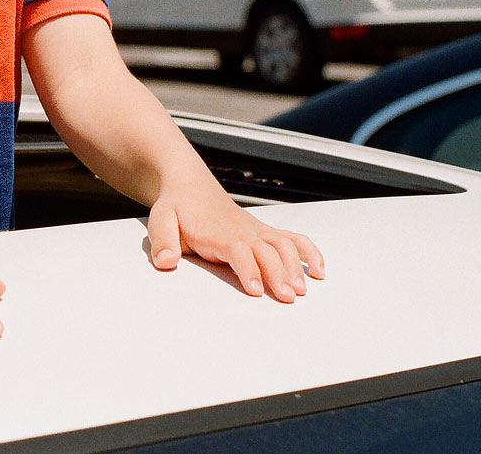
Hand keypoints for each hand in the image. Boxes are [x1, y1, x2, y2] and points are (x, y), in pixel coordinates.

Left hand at [147, 186, 324, 302]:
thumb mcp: (161, 219)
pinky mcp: (263, 232)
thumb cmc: (176, 206)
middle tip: (287, 297)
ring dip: (296, 266)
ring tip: (302, 289)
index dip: (247, 269)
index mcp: (218, 232)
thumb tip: (165, 262)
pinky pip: (292, 238)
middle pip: (266, 251)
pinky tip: (319, 270)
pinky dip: (309, 252)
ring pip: (283, 245)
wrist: (189, 184)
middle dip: (278, 273)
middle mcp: (243, 231)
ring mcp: (256, 231)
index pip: (237, 250)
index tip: (254, 290)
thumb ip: (162, 240)